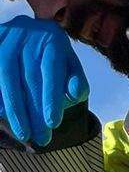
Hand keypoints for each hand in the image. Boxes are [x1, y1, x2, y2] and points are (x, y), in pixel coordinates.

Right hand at [0, 17, 88, 146]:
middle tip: (41, 138)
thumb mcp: (72, 71)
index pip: (51, 69)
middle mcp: (27, 33)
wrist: (31, 39)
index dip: (51, 97)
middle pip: (29, 77)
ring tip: (23, 133)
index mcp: (52, 39)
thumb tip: (74, 93)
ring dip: (14, 108)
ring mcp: (7, 37)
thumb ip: (78, 83)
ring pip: (7, 74)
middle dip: (35, 111)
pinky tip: (2, 114)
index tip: (53, 123)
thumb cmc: (55, 63)